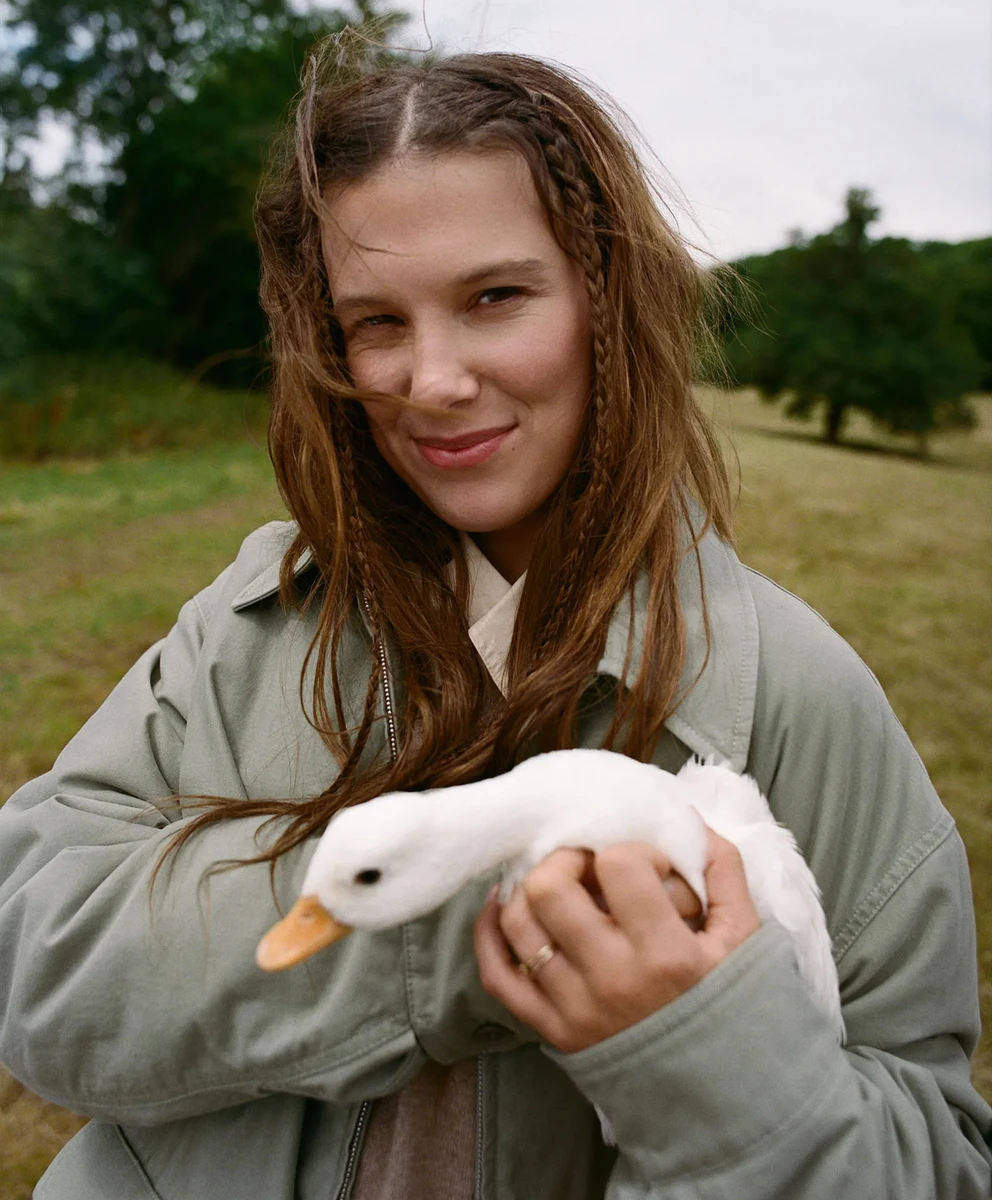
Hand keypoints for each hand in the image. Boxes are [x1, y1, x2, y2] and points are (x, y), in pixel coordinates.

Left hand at [473, 832, 760, 1052]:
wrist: (720, 1099)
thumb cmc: (733, 1008)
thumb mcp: (746, 939)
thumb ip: (724, 871)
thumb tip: (690, 819)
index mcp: (666, 954)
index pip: (618, 865)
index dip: (632, 851)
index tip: (649, 868)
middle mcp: (612, 979)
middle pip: (550, 887)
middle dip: (567, 859)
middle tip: (591, 867)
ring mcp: (575, 1008)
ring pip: (517, 922)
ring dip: (531, 890)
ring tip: (560, 887)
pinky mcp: (552, 1030)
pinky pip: (498, 975)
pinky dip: (490, 932)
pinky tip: (504, 905)